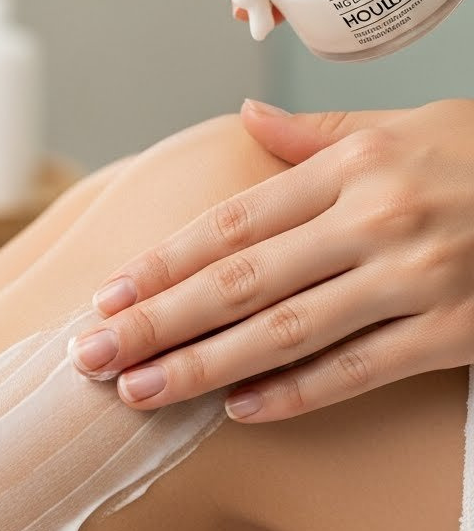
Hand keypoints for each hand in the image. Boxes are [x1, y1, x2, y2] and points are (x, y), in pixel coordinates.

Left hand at [70, 99, 473, 420]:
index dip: (165, 261)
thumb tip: (246, 118)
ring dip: (204, 367)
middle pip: (240, 281)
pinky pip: (358, 370)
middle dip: (158, 322)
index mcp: (353, 166)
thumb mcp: (406, 126)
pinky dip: (296, 393)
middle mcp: (374, 219)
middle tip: (92, 357)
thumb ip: (318, 132)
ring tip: (142, 393)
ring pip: (285, 333)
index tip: (109, 293)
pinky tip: (240, 411)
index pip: (235, 221)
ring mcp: (413, 279)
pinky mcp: (450, 333)